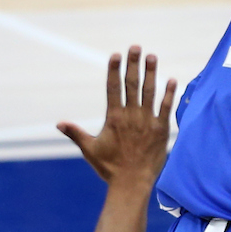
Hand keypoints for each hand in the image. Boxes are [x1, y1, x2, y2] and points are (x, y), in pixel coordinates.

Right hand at [58, 47, 176, 186]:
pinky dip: (169, 94)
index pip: (113, 88)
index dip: (114, 70)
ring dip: (151, 73)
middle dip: (133, 64)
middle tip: (136, 47)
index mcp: (114, 118)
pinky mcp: (161, 130)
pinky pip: (166, 108)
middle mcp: (131, 116)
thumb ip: (76, 133)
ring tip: (152, 56)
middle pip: (132, 84)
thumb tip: (58, 123)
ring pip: (150, 92)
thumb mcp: (90, 149)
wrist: (132, 184)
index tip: (116, 54)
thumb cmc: (110, 168)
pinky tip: (171, 80)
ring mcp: (147, 122)